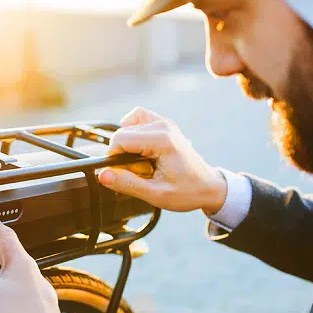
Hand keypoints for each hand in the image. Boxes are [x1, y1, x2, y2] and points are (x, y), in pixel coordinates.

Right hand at [99, 107, 226, 213]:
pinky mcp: (164, 124)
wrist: (209, 186)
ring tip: (140, 161)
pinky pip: (138, 118)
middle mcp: (163, 126)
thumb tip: (103, 175)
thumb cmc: (187, 191)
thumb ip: (127, 184)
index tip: (124, 174)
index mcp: (162, 141)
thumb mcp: (155, 194)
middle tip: (139, 172)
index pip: (120, 139)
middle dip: (122, 154)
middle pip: (123, 133)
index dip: (114, 158)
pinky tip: (138, 147)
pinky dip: (132, 130)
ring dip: (127, 143)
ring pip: (128, 124)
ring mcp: (164, 123)